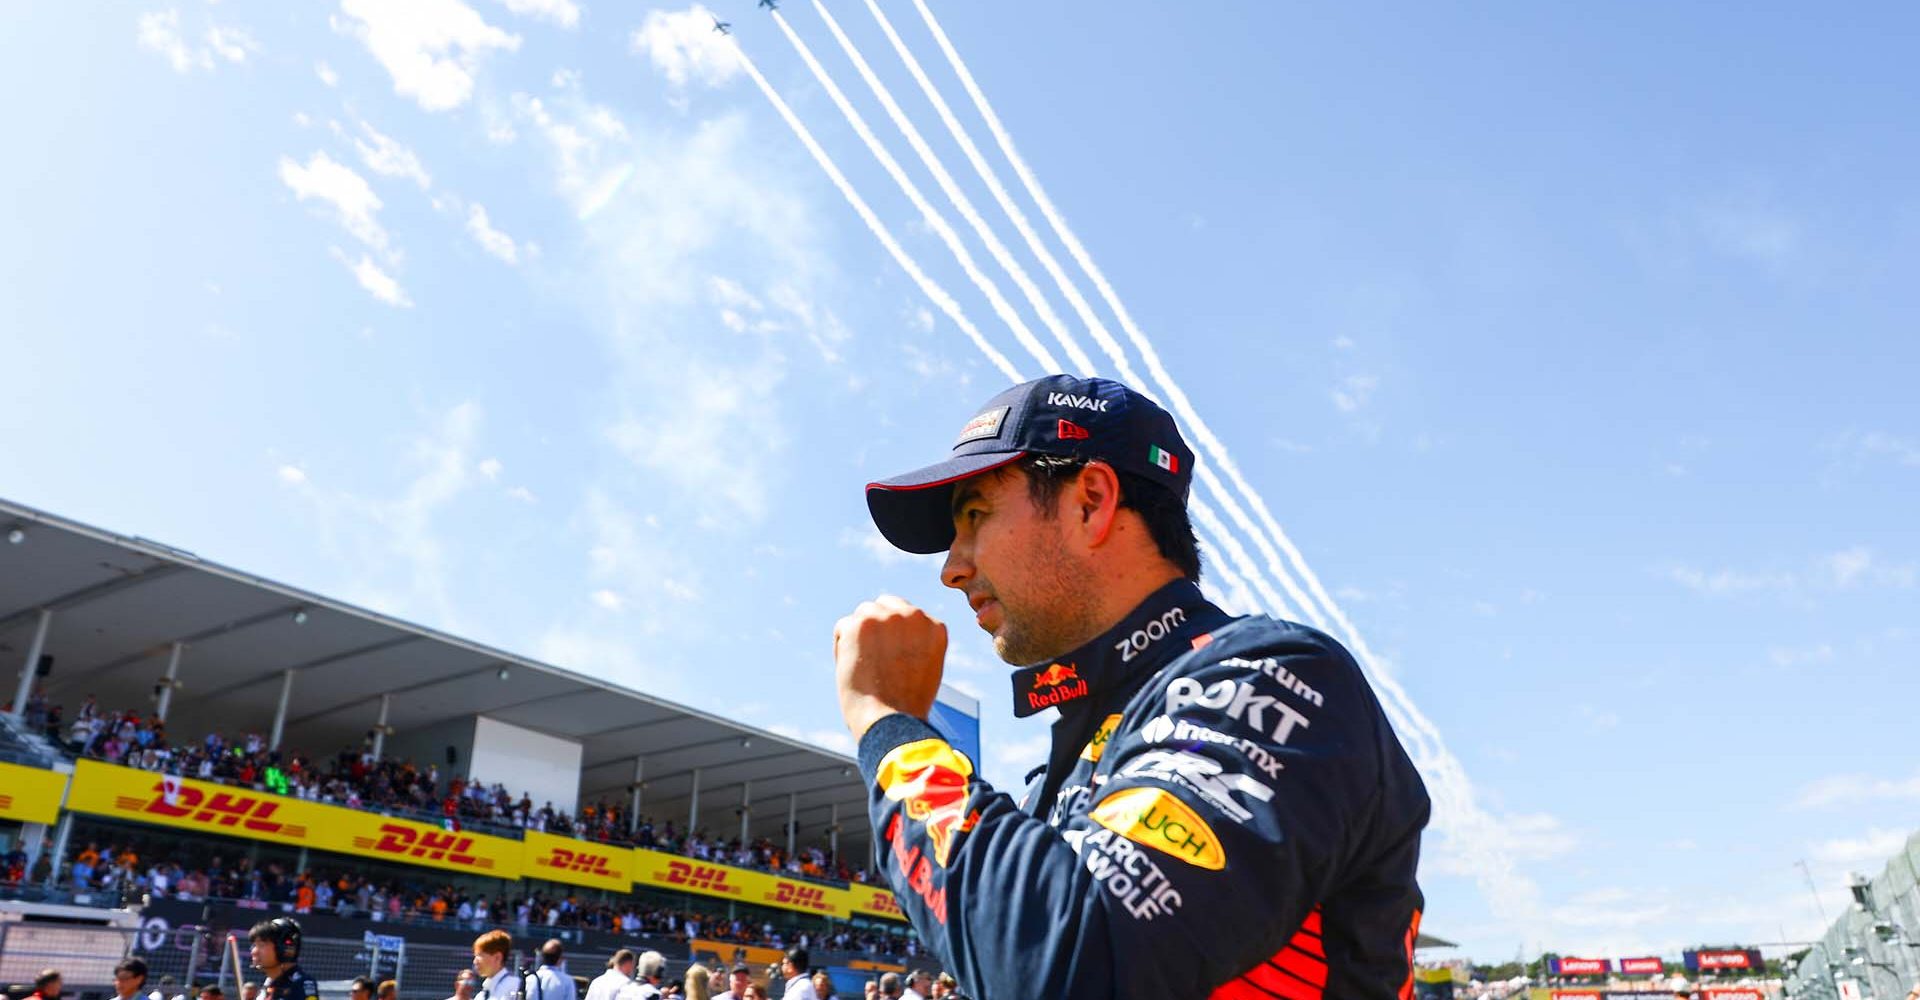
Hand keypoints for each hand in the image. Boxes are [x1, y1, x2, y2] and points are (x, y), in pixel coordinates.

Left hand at [833, 596, 947, 740]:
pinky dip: (842, 647)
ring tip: (865, 668)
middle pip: (884, 605)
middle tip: (873, 662)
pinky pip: (843, 626)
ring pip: (863, 614)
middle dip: (877, 628)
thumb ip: (916, 643)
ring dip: (859, 635)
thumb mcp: (926, 668)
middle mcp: (915, 616)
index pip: (907, 615)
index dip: (895, 636)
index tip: (891, 659)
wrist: (890, 721)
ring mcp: (887, 617)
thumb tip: (895, 632)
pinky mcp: (860, 623)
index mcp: (936, 628)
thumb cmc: (905, 705)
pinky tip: (853, 669)